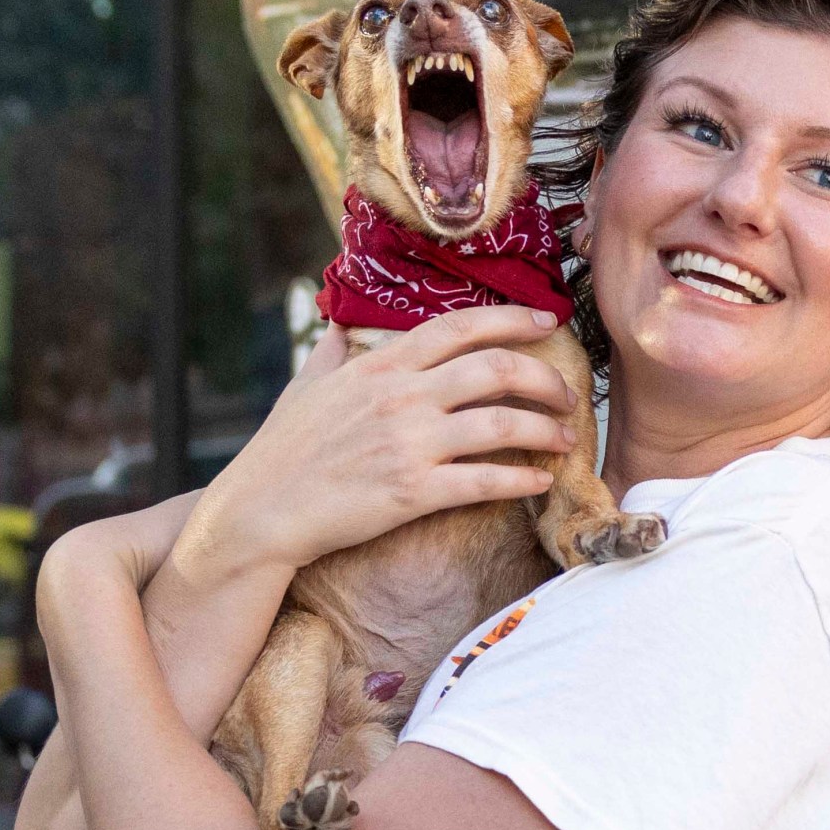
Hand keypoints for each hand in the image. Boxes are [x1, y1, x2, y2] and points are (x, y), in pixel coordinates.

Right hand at [178, 304, 576, 585]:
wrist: (263, 509)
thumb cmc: (283, 448)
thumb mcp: (305, 384)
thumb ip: (332, 350)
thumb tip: (336, 319)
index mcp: (380, 366)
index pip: (459, 326)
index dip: (511, 320)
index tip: (546, 321)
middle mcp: (401, 397)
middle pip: (496, 370)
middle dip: (544, 378)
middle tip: (566, 393)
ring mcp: (409, 444)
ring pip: (502, 426)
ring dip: (544, 430)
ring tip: (564, 438)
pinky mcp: (414, 492)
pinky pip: (486, 482)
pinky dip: (522, 481)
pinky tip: (540, 482)